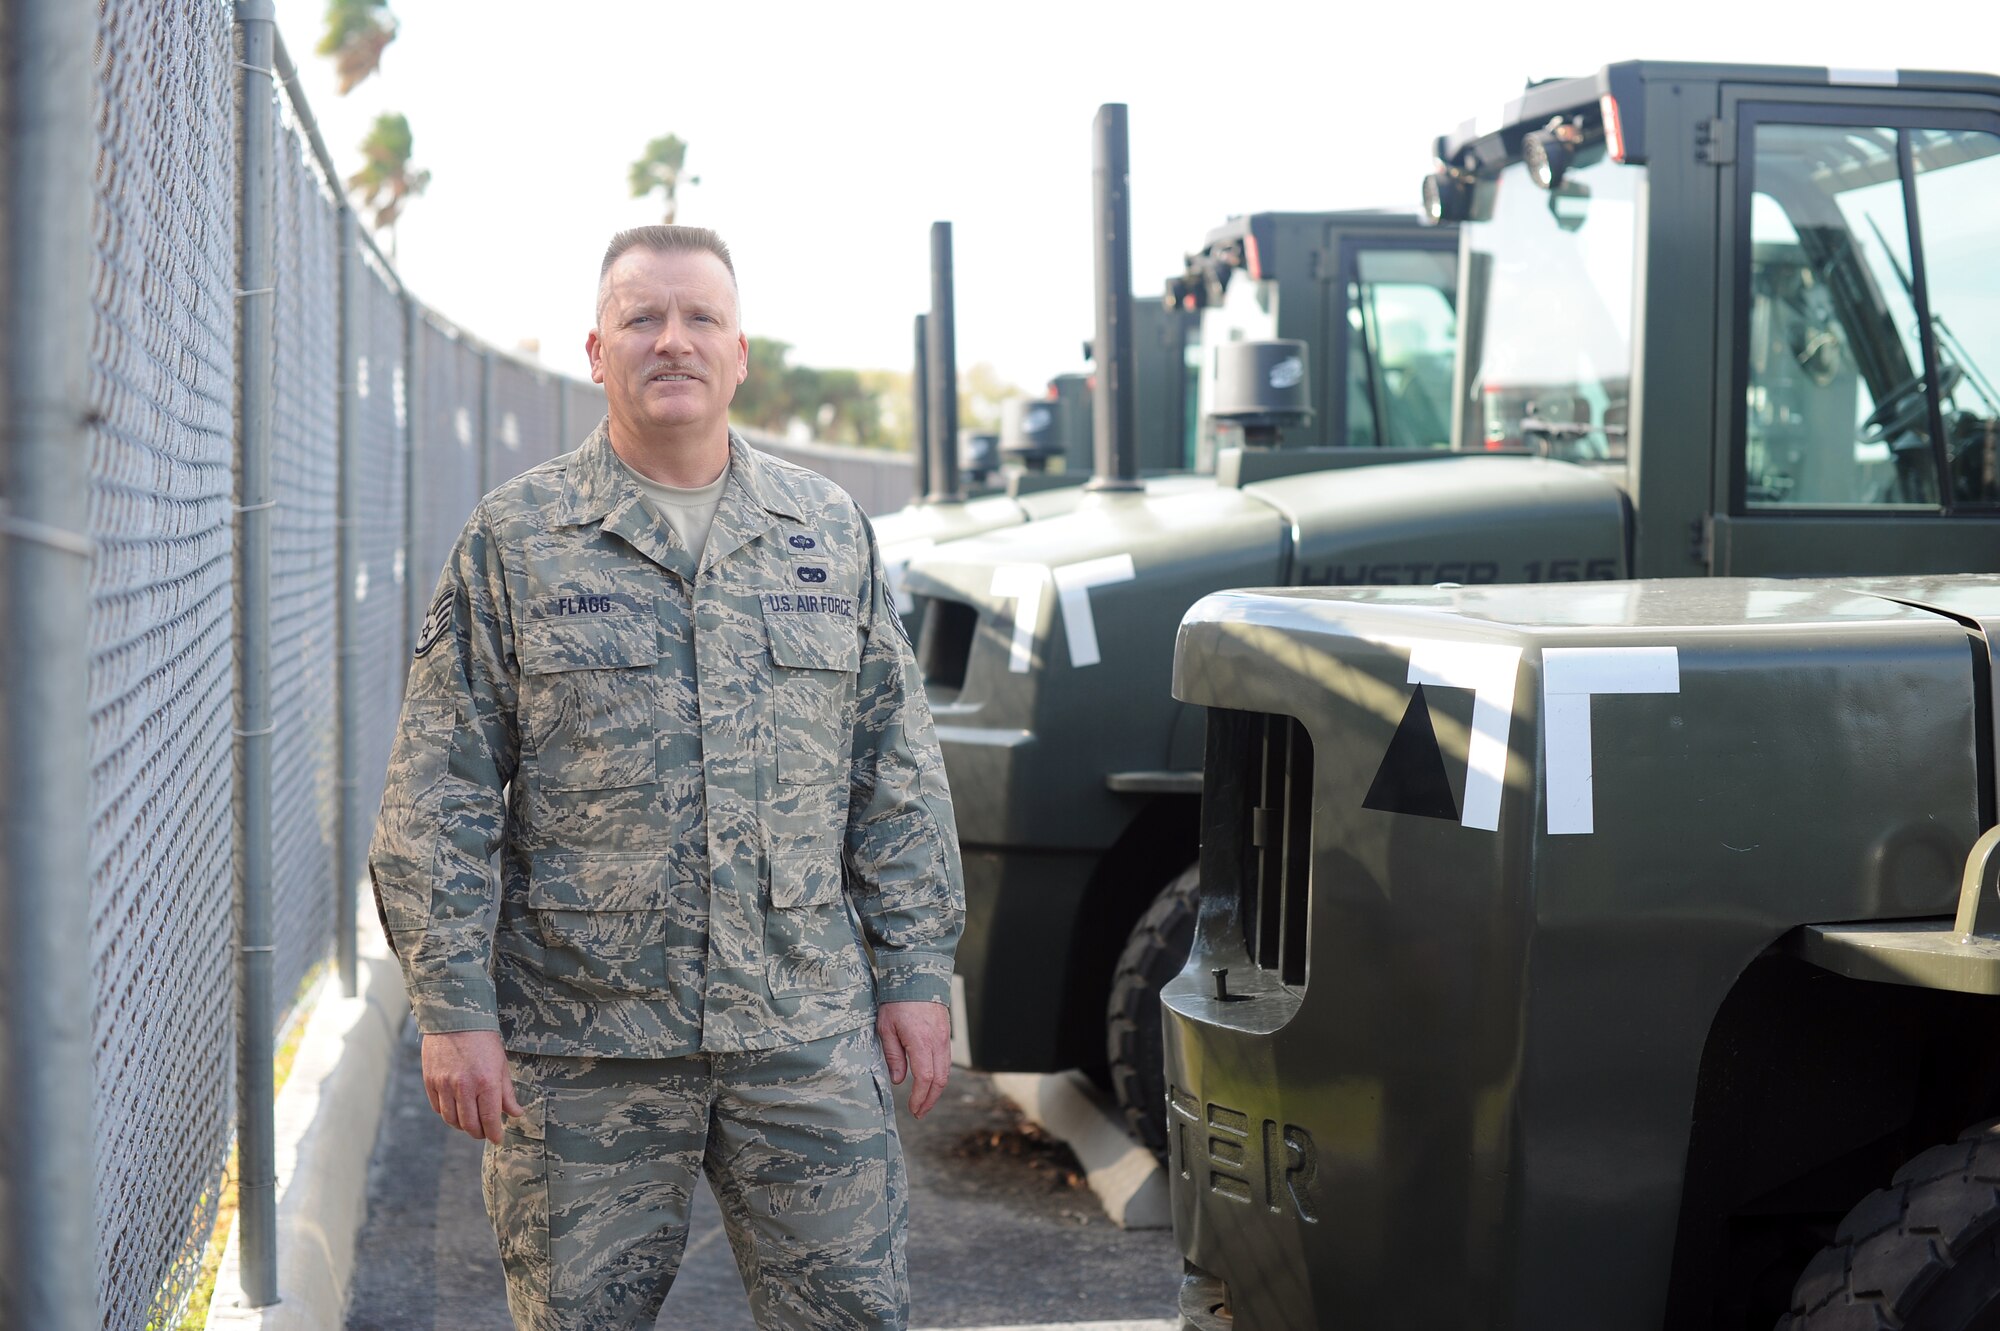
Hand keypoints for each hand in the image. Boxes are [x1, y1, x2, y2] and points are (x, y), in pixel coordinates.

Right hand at [421, 1029, 521, 1144]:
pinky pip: (438, 1108)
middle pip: (469, 1124)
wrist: (456, 1018)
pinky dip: (447, 1114)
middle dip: (479, 1133)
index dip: (494, 1133)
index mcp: (486, 1082)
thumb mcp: (501, 1064)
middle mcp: (464, 1086)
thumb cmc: (484, 1040)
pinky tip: (456, 1110)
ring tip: (470, 1123)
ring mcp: (444, 1084)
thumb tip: (515, 1113)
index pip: (490, 1119)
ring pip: (451, 1120)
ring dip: (462, 1126)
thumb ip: (507, 1092)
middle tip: (484, 1132)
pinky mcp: (430, 1081)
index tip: (497, 1139)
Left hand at [878, 1000, 951, 1119]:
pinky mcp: (945, 1034)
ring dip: (936, 1090)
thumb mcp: (886, 1028)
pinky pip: (945, 1060)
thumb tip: (899, 1080)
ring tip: (924, 1102)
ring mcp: (944, 1038)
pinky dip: (939, 1076)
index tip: (913, 1109)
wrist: (917, 976)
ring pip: (945, 1071)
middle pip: (940, 1080)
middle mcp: (937, 1042)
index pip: (925, 1078)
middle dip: (930, 1100)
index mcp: (921, 1041)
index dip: (920, 1098)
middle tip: (919, 1112)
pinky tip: (929, 1082)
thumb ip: (893, 1055)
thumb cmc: (897, 1001)